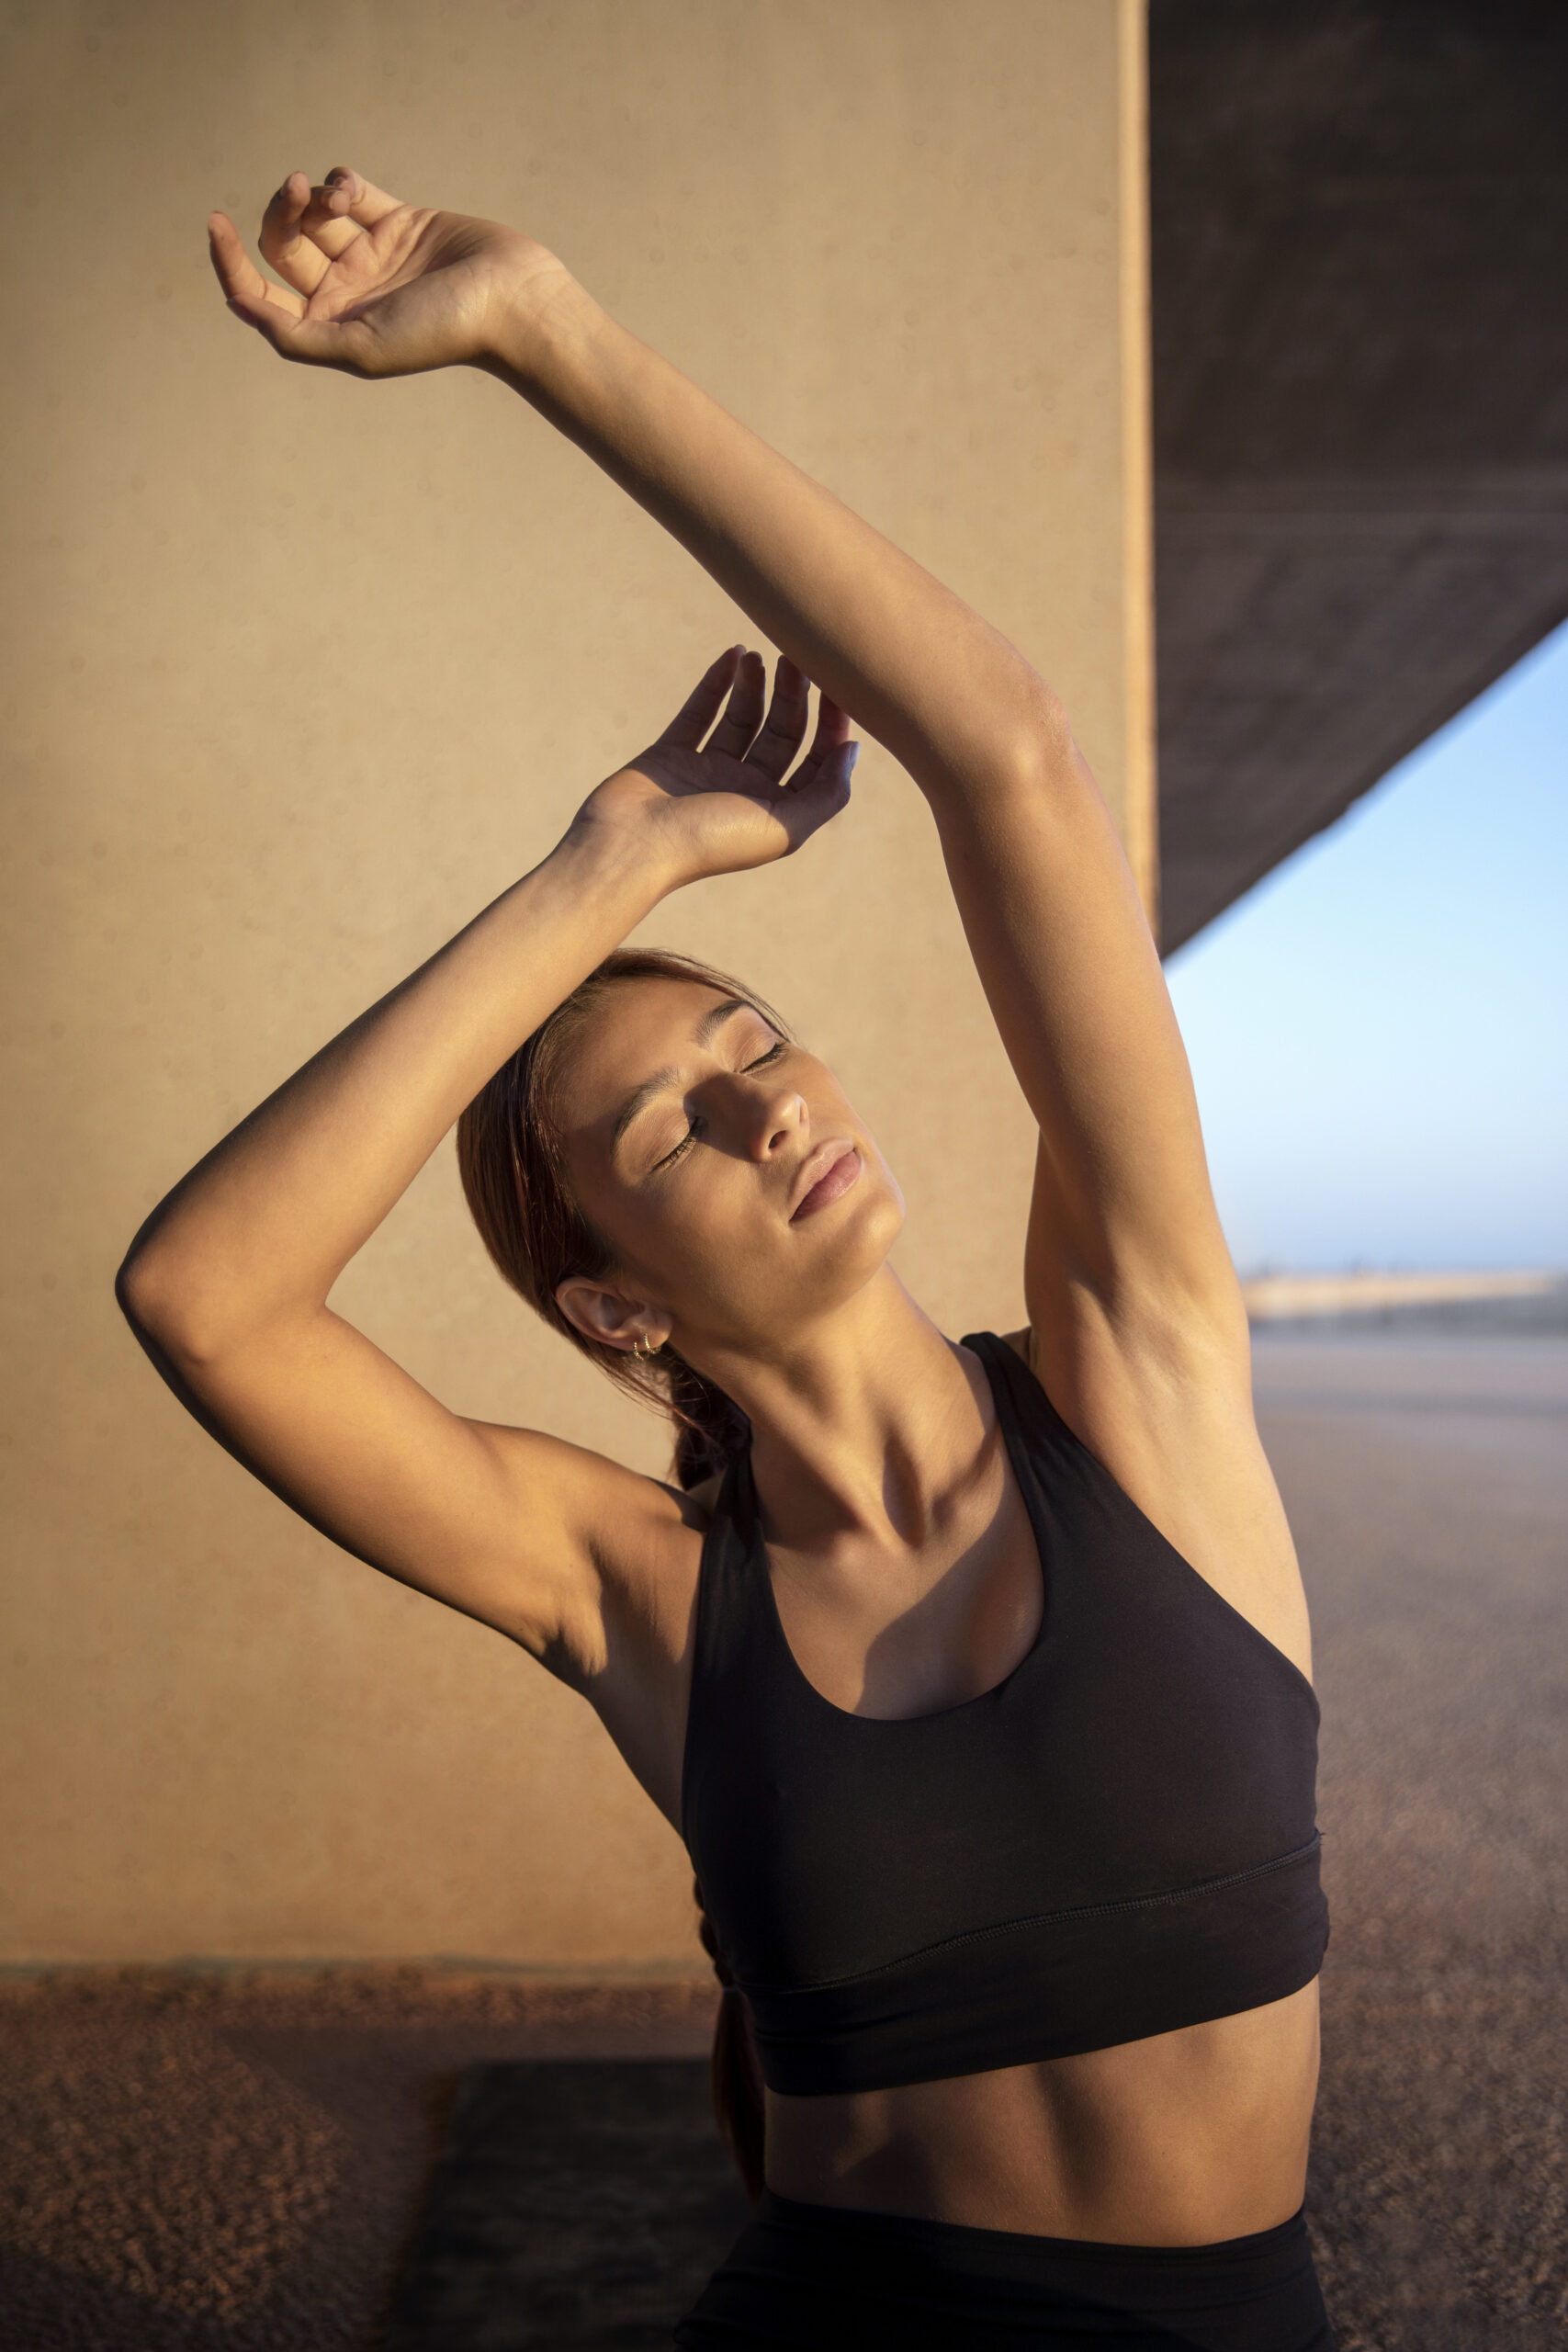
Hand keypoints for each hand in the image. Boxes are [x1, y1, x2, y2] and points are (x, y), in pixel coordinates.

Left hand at [208, 166, 566, 375]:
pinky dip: (342, 181)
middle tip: (300, 193)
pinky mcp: (397, 220)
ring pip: (313, 211)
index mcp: (331, 327)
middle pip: (284, 243)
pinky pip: (349, 189)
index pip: (262, 293)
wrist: (509, 301)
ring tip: (335, 195)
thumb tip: (236, 303)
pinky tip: (354, 190)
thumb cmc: (440, 333)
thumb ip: (293, 335)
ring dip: (311, 194)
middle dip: (281, 212)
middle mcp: (346, 291)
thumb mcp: (358, 349)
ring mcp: (371, 254)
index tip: (216, 224)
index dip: (231, 261)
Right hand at [571, 650, 857, 888]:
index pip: (816, 759)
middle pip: (781, 732)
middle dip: (793, 695)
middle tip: (794, 658)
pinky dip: (716, 684)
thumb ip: (827, 793)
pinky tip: (732, 656)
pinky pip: (699, 712)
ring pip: (742, 718)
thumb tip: (853, 751)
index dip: (831, 723)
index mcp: (776, 810)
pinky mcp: (671, 753)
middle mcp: (746, 789)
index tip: (835, 685)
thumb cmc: (709, 843)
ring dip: (756, 685)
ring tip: (760, 655)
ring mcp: (707, 770)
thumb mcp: (784, 827)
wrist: (630, 847)